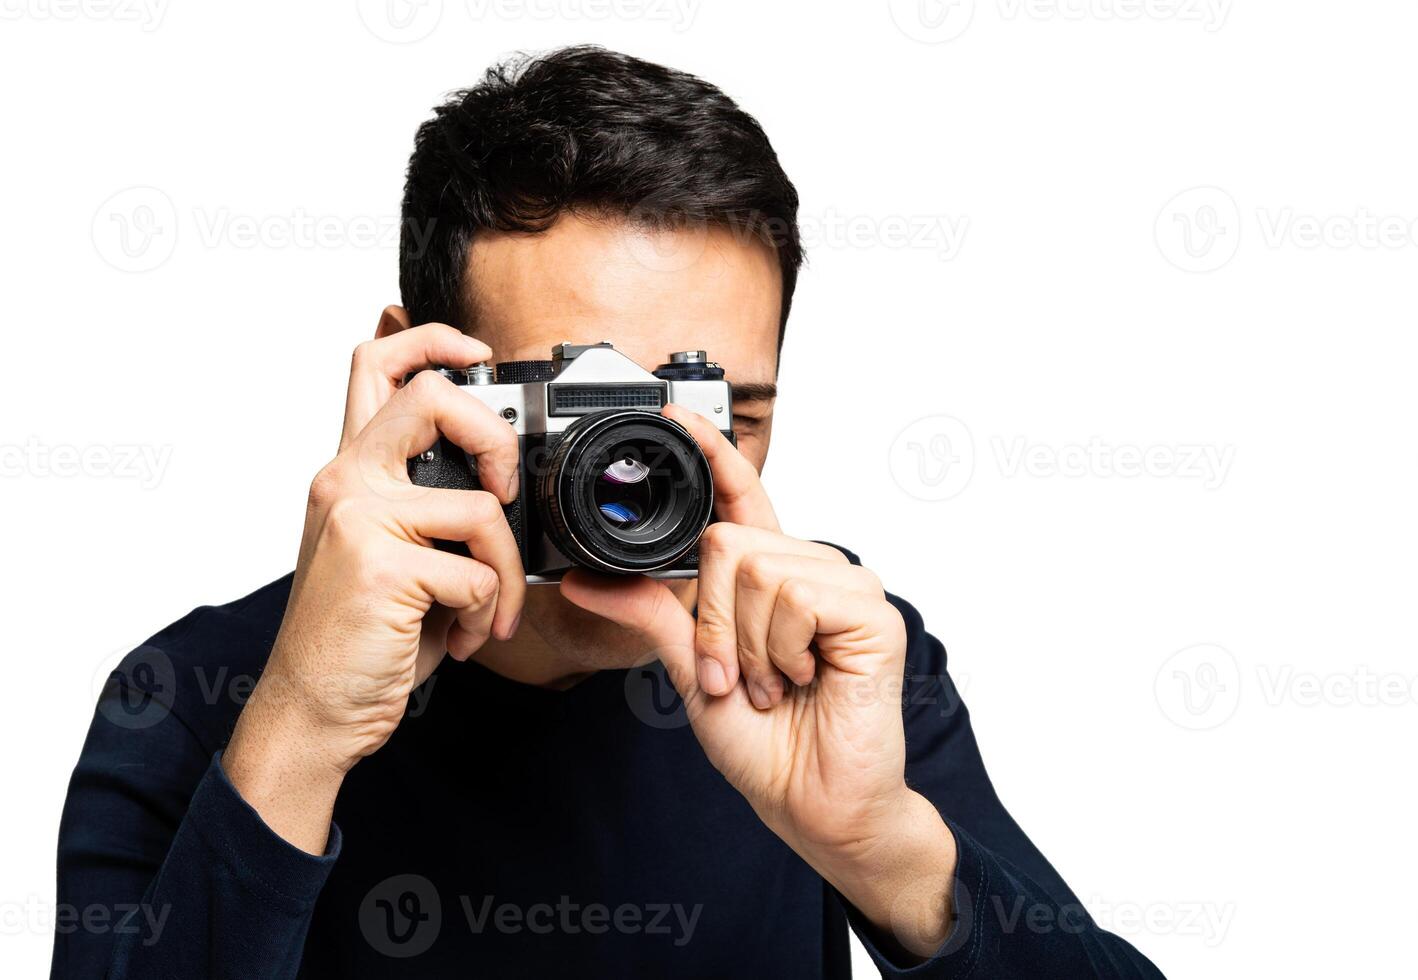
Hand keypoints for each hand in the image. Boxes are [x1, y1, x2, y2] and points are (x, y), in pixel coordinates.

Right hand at [225, 321, 525, 851]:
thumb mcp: (389, 552)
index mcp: (350, 472)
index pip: (374, 364)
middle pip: (433, 395)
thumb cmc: (360, 636)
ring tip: (484, 610)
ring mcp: (359, 519)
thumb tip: (502, 480)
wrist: (313, 710)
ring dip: (506, 572)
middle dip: (496, 437)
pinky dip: (488, 613)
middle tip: (504, 492)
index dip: (431, 338)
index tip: (479, 353)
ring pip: (481, 507)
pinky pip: (479, 573)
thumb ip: (425, 504)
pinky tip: (459, 637)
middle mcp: (346, 481)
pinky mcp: (380, 567)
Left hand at [562, 404, 956, 956]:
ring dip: (747, 647)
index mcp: (773, 579)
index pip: (743, 499)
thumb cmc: (765, 743)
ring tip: (772, 686)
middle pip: (729, 542)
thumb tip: (584, 578)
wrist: (811, 803)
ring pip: (756, 570)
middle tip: (736, 678)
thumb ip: (653, 615)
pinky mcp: (871, 614)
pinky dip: (782, 651)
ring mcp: (847, 589)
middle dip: (715, 623)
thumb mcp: (691, 672)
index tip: (677, 416)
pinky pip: (795, 598)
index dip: (715, 456)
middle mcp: (812, 572)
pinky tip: (806, 680)